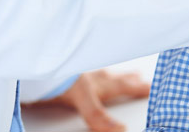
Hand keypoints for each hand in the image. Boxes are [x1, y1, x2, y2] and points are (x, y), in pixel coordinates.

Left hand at [25, 70, 150, 131]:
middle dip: (130, 80)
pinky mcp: (66, 69)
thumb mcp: (83, 99)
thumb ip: (99, 116)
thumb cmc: (58, 77)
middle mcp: (92, 75)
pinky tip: (89, 72)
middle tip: (141, 78)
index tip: (152, 87)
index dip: (138, 88)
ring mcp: (80, 71)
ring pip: (103, 72)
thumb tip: (121, 130)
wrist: (36, 64)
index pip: (124, 86)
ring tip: (121, 73)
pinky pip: (87, 69)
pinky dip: (93, 71)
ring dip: (114, 74)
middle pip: (116, 78)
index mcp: (99, 83)